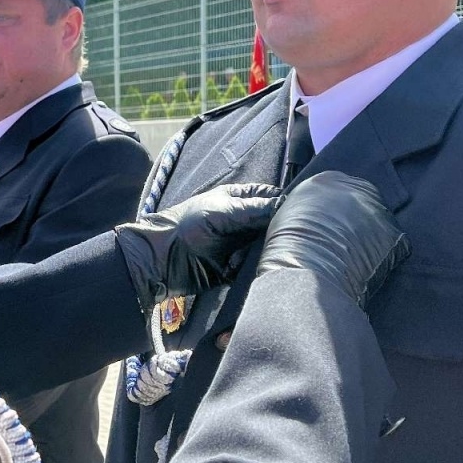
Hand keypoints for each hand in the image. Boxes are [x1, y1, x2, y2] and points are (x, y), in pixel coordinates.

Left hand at [115, 183, 281, 310]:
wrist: (165, 258)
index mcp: (238, 199)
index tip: (297, 212)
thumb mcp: (224, 211)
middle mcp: (242, 220)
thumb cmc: (190, 224)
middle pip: (271, 223)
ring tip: (255, 252)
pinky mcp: (236, 266)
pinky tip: (244, 265)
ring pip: (265, 245)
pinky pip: (254, 265)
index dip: (283, 201)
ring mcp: (240, 243)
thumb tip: (287, 205)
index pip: (269, 196)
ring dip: (263, 250)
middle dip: (275, 230)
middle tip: (280, 236)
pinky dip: (252, 266)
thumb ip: (256, 209)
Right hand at [257, 172, 408, 307]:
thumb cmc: (288, 246)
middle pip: (364, 199)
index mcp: (327, 180)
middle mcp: (355, 188)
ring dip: (372, 236)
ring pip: (380, 220)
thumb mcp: (289, 215)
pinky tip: (369, 267)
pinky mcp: (393, 232)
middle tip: (349, 241)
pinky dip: (386, 255)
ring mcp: (377, 208)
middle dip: (359, 218)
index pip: (339, 188)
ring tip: (358, 258)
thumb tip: (314, 219)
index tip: (334, 224)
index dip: (337, 209)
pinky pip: (395, 244)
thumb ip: (307, 209)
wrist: (308, 270)